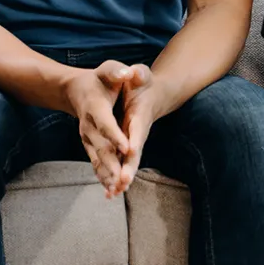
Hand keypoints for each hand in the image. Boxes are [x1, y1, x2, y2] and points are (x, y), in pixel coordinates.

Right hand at [63, 61, 147, 195]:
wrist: (77, 89)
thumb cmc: (100, 78)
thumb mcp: (109, 69)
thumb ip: (117, 71)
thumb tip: (128, 72)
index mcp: (96, 107)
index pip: (106, 123)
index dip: (116, 135)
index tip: (127, 148)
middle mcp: (88, 126)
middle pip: (101, 147)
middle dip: (113, 165)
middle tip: (123, 180)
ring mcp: (87, 138)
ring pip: (98, 159)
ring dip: (108, 176)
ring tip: (117, 191)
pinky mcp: (89, 146)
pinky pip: (96, 164)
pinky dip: (103, 178)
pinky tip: (111, 193)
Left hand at [109, 75, 169, 197]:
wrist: (154, 94)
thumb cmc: (143, 82)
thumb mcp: (140, 73)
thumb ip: (137, 73)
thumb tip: (132, 71)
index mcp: (140, 114)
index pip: (137, 127)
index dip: (134, 137)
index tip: (130, 149)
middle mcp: (138, 132)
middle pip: (135, 152)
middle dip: (130, 168)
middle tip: (123, 182)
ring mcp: (134, 141)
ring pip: (129, 163)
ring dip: (122, 179)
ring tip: (113, 194)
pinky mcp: (128, 147)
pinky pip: (123, 165)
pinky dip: (117, 179)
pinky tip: (109, 194)